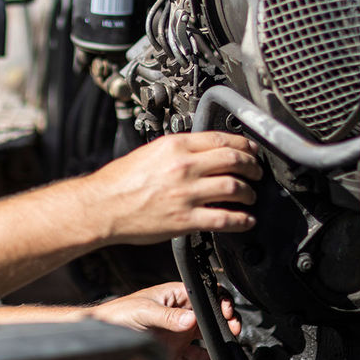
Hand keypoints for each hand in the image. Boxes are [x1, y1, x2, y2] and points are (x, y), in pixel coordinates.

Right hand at [83, 132, 261, 243]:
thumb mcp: (150, 152)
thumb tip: (202, 151)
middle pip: (234, 161)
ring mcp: (186, 194)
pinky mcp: (186, 219)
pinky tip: (246, 220)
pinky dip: (242, 220)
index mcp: (175, 146)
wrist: (102, 205)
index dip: (245, 145)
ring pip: (234, 188)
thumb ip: (177, 150)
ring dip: (249, 193)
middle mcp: (183, 167)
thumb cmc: (120, 181)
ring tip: (250, 196)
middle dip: (252, 167)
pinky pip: (225, 219)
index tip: (251, 150)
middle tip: (256, 173)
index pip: (222, 139)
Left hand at [89, 281, 240, 359]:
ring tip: (229, 342)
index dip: (218, 300)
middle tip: (232, 327)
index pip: (203, 294)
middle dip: (225, 320)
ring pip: (208, 334)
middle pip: (210, 315)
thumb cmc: (119, 314)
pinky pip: (198, 354)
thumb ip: (167, 317)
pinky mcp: (176, 350)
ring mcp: (179, 332)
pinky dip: (209, 357)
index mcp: (174, 295)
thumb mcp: (144, 312)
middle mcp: (180, 313)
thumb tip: (190, 319)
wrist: (105, 337)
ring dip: (220, 338)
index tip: (225, 309)